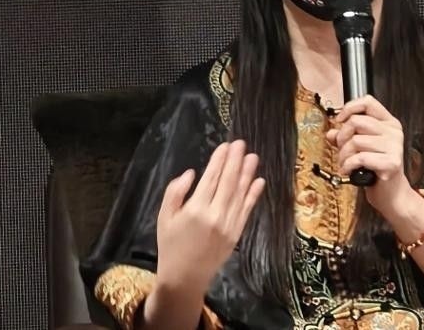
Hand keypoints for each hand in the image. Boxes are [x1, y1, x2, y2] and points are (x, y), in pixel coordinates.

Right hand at [155, 140, 264, 295]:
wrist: (184, 278)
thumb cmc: (171, 245)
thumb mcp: (164, 218)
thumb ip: (174, 193)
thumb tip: (190, 173)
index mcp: (195, 209)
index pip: (211, 178)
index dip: (219, 160)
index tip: (225, 145)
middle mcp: (215, 215)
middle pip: (228, 182)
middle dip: (235, 161)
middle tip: (241, 143)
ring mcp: (229, 224)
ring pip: (240, 193)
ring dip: (247, 173)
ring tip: (253, 156)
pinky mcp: (237, 233)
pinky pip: (247, 209)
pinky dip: (254, 194)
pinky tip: (259, 180)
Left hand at [326, 95, 412, 216]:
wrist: (391, 195)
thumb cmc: (376, 170)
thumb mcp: (360, 149)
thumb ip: (346, 137)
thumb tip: (331, 132)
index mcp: (389, 123)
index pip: (368, 102)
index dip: (350, 108)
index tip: (339, 120)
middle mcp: (393, 132)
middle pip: (357, 121)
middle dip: (342, 136)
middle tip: (341, 148)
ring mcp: (395, 146)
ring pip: (356, 140)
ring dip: (344, 155)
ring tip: (345, 163)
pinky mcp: (391, 162)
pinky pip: (360, 157)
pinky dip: (348, 165)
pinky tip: (349, 171)